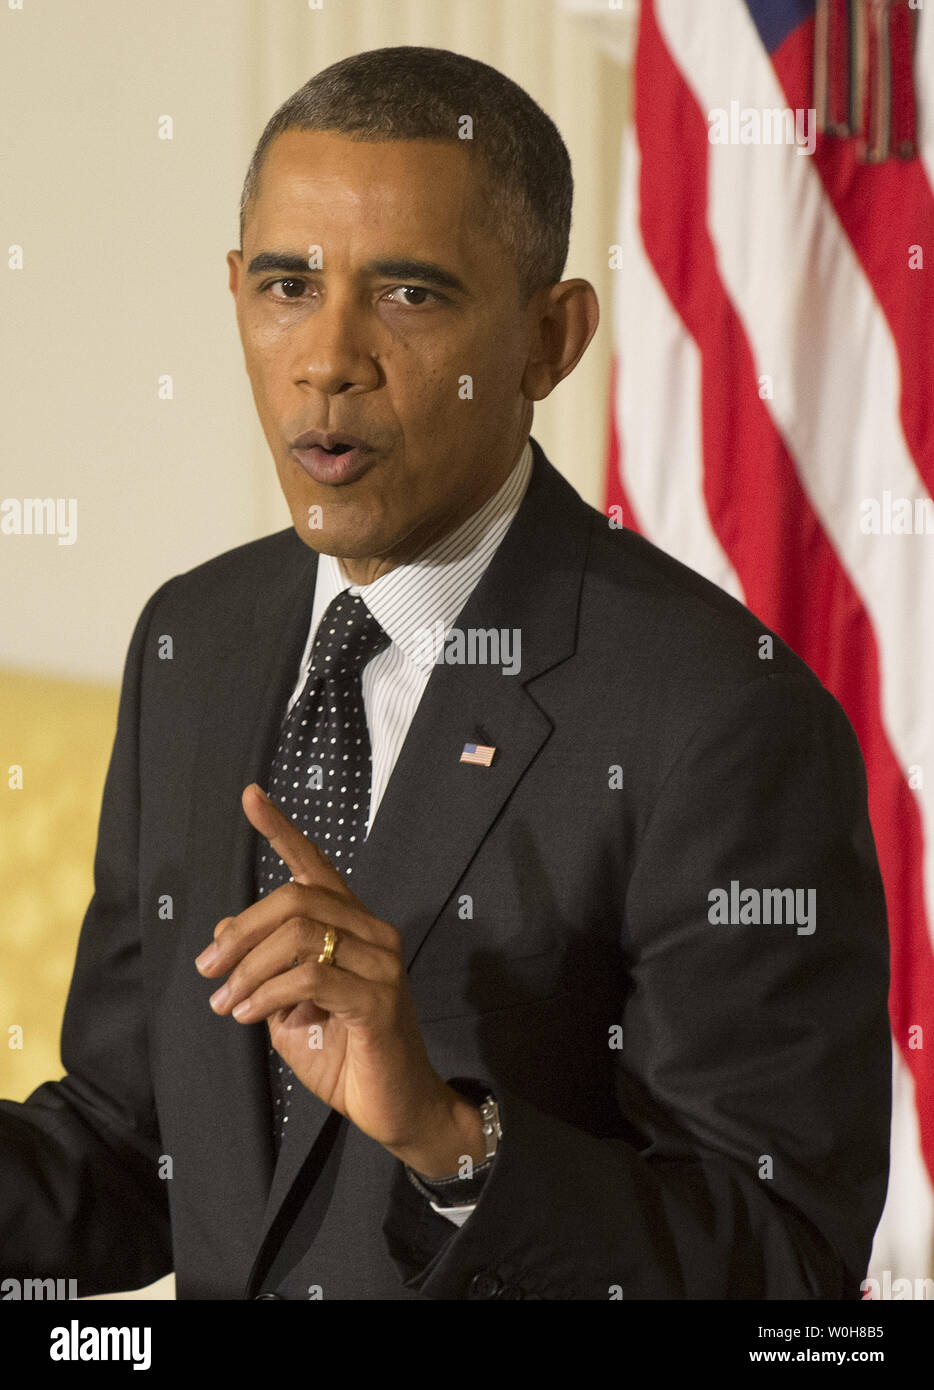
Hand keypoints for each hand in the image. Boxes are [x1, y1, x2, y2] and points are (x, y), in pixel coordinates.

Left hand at [194, 784, 485, 1176]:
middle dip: (241, 932)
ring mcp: (381, 963)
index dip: (281, 829)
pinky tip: (249, 1014)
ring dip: (248, 969)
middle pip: (296, 899)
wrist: (397, 1109)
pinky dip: (268, 993)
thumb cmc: (345, 1055)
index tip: (249, 794)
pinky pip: (311, 977)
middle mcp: (373, 932)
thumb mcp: (287, 1007)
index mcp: (353, 926)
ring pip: (299, 935)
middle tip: (208, 970)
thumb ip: (263, 967)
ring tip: (225, 1003)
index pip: (315, 866)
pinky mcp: (378, 1000)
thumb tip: (222, 931)